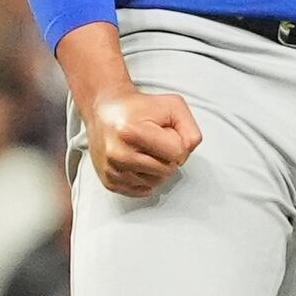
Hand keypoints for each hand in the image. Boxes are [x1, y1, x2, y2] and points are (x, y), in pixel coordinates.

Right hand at [83, 86, 200, 195]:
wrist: (106, 110)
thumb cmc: (141, 108)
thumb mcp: (173, 106)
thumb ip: (190, 130)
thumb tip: (185, 154)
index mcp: (132, 132)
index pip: (178, 153)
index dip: (177, 141)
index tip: (164, 132)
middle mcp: (119, 154)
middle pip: (168, 171)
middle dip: (167, 156)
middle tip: (154, 141)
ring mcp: (112, 170)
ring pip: (156, 183)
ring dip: (157, 168)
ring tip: (145, 149)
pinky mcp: (109, 182)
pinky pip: (142, 190)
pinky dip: (145, 177)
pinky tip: (138, 161)